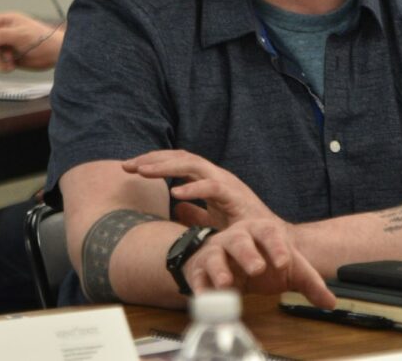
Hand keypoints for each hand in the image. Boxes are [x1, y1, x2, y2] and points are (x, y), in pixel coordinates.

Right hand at [0, 12, 63, 71]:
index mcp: (9, 22)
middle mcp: (7, 33)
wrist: (55, 54)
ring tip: (8, 63)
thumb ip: (1, 35)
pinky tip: (11, 66)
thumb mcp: (20, 34)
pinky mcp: (11, 57)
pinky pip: (0, 62)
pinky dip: (2, 66)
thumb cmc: (43, 39)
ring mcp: (8, 45)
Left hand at [122, 150, 272, 228]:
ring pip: (194, 165)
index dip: (154, 162)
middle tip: (128, 165)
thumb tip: (175, 207)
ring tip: (144, 171)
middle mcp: (217, 176)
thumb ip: (195, 213)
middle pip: (181, 157)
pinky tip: (175, 194)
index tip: (129, 167)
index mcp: (209, 180)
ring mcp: (227, 184)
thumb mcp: (213, 222)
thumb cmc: (243, 233)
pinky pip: (213, 188)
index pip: (178, 162)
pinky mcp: (237, 197)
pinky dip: (194, 189)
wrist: (273, 245)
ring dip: (167, 166)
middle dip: (153, 159)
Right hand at [184, 218, 335, 308]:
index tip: (284, 261)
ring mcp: (216, 252)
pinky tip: (205, 296)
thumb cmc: (262, 260)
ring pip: (215, 255)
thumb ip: (309, 283)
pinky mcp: (199, 270)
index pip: (270, 233)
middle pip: (240, 239)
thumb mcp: (288, 269)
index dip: (277, 246)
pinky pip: (198, 277)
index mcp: (261, 231)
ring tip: (226, 283)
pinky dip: (200, 287)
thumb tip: (330, 301)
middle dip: (247, 253)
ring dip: (220, 269)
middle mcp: (236, 237)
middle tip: (257, 268)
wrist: (229, 262)